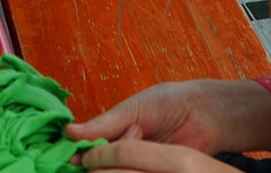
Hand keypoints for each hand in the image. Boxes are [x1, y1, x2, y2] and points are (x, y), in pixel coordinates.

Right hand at [67, 82, 235, 155]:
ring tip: (143, 136)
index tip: (73, 158)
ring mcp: (139, 166)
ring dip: (124, 163)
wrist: (203, 115)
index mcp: (113, 132)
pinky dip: (136, 171)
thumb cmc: (165, 103)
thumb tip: (68, 131)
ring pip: (118, 172)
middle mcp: (123, 153)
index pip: (87, 148)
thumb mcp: (130, 110)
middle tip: (132, 135)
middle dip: (106, 155)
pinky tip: (146, 161)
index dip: (79, 154)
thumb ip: (102, 124)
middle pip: (100, 164)